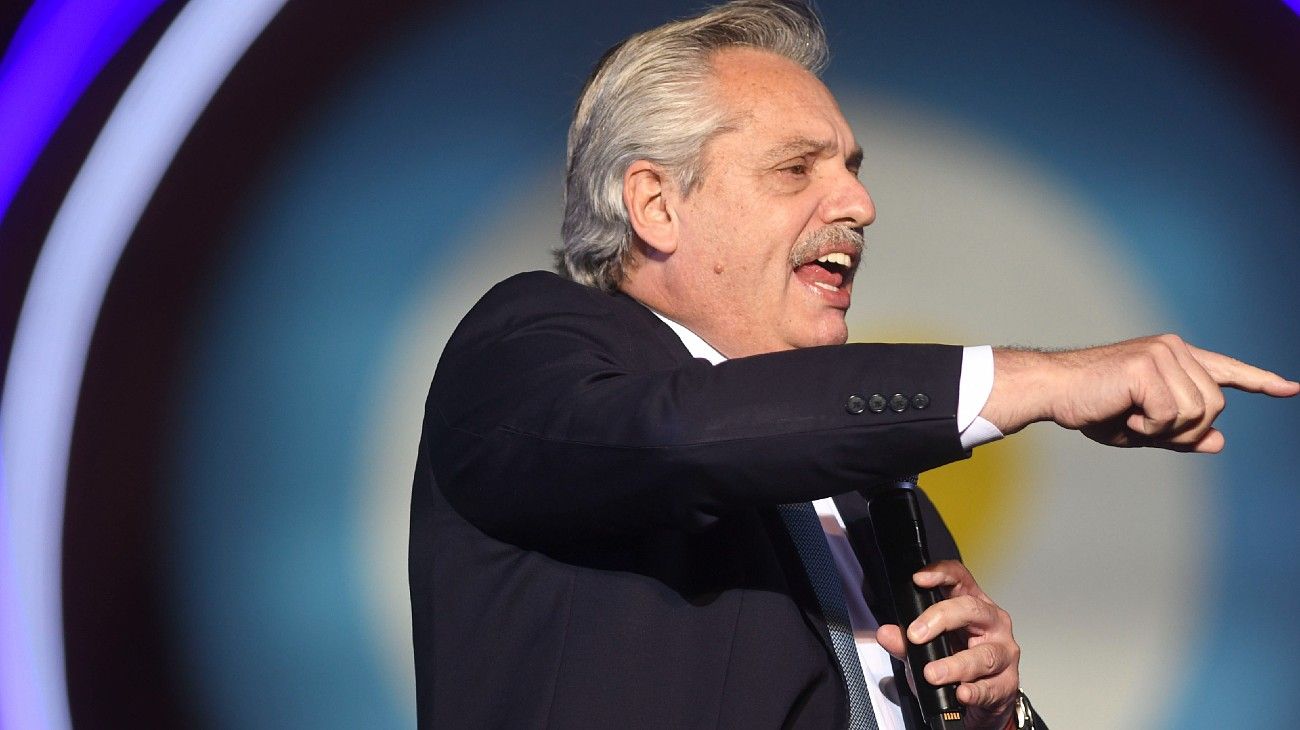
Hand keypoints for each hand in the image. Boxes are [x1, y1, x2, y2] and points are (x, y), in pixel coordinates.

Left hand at [876, 560, 1017, 729]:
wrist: (985, 697)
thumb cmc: (957, 660)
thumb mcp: (926, 649)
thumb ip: (905, 642)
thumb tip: (885, 634)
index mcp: (972, 605)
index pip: (960, 578)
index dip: (941, 573)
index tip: (918, 579)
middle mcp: (993, 623)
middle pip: (972, 609)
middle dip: (941, 619)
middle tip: (915, 636)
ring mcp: (1004, 652)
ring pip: (984, 654)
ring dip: (955, 665)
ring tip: (932, 673)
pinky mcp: (1007, 683)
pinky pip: (991, 687)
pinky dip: (974, 691)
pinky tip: (961, 692)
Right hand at [982, 334, 1298, 451]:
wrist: (1053, 391)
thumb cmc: (1091, 406)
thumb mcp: (1143, 427)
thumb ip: (1182, 432)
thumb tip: (1220, 441)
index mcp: (1173, 357)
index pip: (1225, 369)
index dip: (1259, 381)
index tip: (1290, 389)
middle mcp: (1174, 348)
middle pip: (1215, 405)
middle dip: (1185, 430)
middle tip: (1143, 428)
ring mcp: (1163, 352)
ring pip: (1199, 412)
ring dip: (1165, 430)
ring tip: (1131, 419)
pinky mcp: (1149, 365)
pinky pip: (1173, 413)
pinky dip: (1150, 427)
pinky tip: (1125, 416)